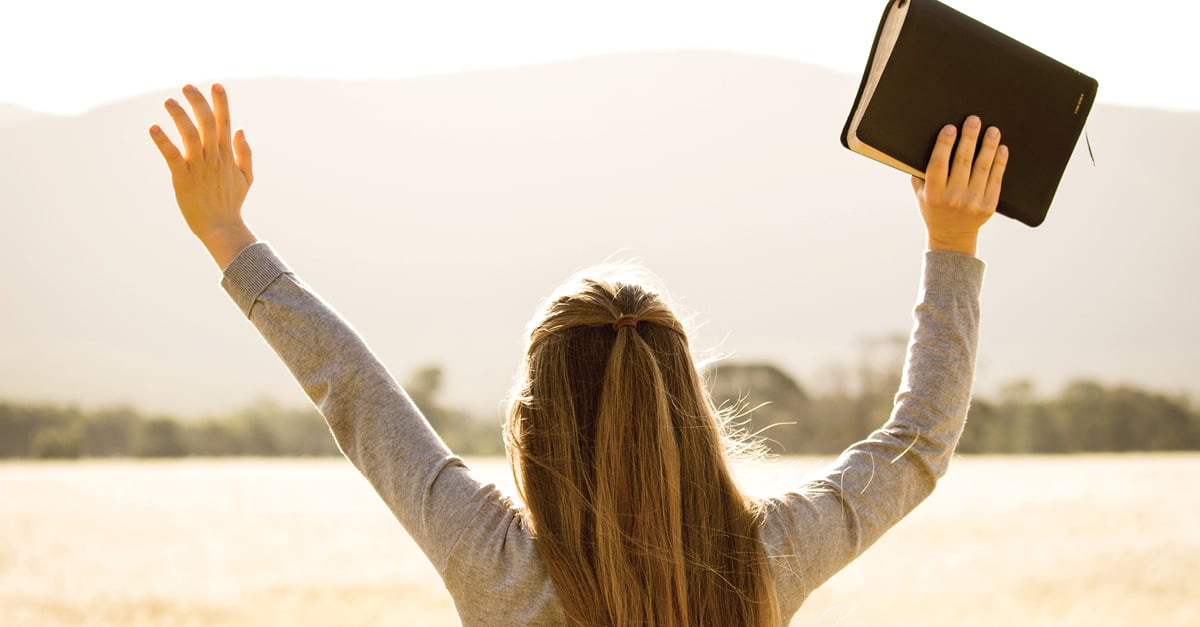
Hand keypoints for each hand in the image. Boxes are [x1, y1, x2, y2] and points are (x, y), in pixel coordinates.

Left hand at [149, 83, 257, 268]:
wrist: (222, 228)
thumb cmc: (231, 202)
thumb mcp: (246, 177)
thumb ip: (244, 153)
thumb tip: (240, 130)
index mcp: (227, 155)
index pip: (225, 122)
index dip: (221, 103)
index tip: (216, 85)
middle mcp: (214, 157)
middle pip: (208, 123)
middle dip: (198, 102)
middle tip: (187, 86)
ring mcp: (200, 168)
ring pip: (191, 135)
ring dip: (180, 117)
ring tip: (169, 101)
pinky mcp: (183, 179)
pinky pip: (173, 157)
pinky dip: (163, 142)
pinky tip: (153, 129)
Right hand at [910, 115, 1007, 255]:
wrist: (952, 237)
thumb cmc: (934, 210)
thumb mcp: (920, 195)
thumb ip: (920, 174)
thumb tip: (925, 145)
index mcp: (933, 193)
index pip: (939, 163)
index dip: (945, 143)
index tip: (951, 127)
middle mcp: (953, 197)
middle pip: (963, 160)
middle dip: (969, 137)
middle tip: (974, 120)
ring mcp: (973, 201)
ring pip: (983, 167)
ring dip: (988, 145)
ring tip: (992, 130)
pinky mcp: (989, 205)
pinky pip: (996, 178)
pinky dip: (1000, 162)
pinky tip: (1001, 149)